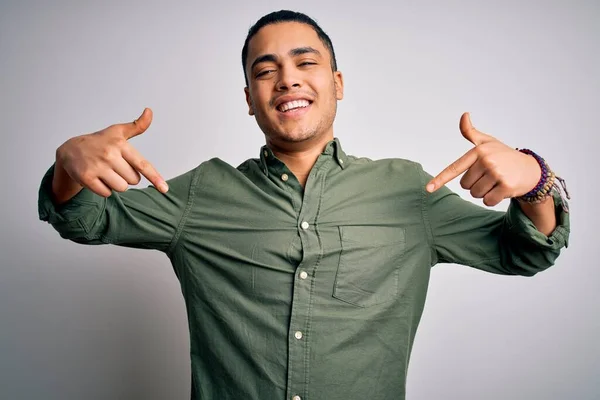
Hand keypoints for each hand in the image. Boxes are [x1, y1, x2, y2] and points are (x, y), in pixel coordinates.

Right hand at [55, 108, 167, 197]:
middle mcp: (109, 155)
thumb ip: (137, 125)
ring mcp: (97, 166)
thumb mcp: (118, 132)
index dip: (155, 177)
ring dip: (116, 184)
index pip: (142, 164)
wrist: (70, 150)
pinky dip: (104, 189)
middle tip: (115, 167)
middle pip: (133, 180)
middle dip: (127, 177)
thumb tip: (149, 111)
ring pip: (121, 188)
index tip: (164, 189)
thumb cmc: (100, 141)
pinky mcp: (87, 178)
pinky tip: (97, 178)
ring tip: (106, 172)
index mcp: (120, 144)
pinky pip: (107, 193)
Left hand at [426, 112, 540, 206]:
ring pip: (475, 194)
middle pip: (465, 185)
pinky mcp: (506, 186)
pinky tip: (502, 190)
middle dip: (475, 184)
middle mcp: (487, 161)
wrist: (531, 169)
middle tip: (489, 176)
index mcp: (478, 151)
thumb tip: (464, 115)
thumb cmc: (504, 155)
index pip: (455, 168)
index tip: (428, 189)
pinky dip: (493, 200)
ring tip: (496, 182)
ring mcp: (497, 173)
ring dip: (484, 192)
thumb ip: (471, 132)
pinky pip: (488, 201)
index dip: (440, 179)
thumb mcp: (488, 142)